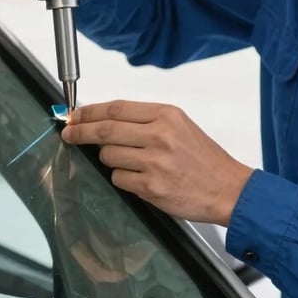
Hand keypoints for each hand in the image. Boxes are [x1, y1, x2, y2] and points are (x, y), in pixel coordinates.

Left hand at [61, 101, 252, 225]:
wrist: (228, 189)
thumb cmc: (204, 158)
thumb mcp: (180, 126)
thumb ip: (146, 121)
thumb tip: (105, 120)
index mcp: (166, 115)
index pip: (116, 109)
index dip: (90, 112)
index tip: (75, 116)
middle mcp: (159, 135)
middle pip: (105, 130)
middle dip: (80, 132)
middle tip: (69, 133)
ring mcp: (155, 162)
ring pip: (108, 157)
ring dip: (110, 160)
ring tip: (132, 163)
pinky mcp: (151, 187)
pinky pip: (119, 179)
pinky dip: (123, 179)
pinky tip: (141, 179)